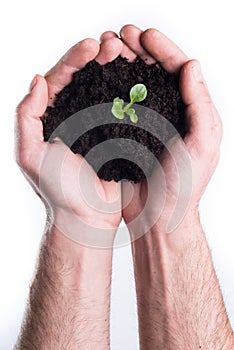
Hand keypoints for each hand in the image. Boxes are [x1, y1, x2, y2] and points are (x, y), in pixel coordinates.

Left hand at [16, 37, 125, 245]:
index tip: (91, 47)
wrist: (87, 216)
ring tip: (126, 54)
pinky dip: (129, 91)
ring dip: (115, 69)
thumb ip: (26, 117)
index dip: (74, 59)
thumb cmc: (58, 191)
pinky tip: (138, 79)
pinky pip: (122, 108)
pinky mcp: (116, 135)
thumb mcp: (29, 154)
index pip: (59, 79)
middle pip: (84, 78)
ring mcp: (96, 124)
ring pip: (105, 88)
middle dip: (97, 57)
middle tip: (113, 44)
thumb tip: (38, 80)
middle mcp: (72, 116)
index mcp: (50, 117)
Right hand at [118, 25, 221, 238]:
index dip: (162, 49)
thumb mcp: (202, 144)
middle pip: (155, 71)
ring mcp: (147, 123)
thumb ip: (200, 104)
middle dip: (139, 50)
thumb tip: (192, 65)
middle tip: (121, 35)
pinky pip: (119, 105)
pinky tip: (100, 77)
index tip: (144, 35)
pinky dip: (110, 89)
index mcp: (191, 112)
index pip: (179, 70)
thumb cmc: (183, 185)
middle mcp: (169, 113)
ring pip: (135, 84)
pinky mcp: (127, 135)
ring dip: (123, 64)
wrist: (158, 216)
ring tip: (108, 49)